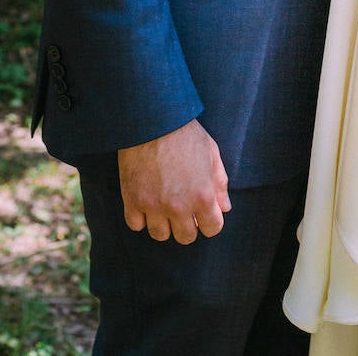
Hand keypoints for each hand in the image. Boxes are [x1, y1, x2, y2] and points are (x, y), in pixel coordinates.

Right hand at [118, 119, 230, 243]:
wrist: (153, 119)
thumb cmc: (185, 133)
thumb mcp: (211, 153)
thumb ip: (220, 183)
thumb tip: (224, 208)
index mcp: (202, 195)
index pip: (212, 229)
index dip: (211, 221)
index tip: (204, 213)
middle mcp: (179, 206)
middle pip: (186, 237)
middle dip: (188, 225)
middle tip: (183, 209)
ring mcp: (154, 205)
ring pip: (160, 235)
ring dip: (164, 223)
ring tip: (163, 205)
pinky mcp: (132, 200)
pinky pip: (136, 225)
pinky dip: (140, 217)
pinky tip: (145, 202)